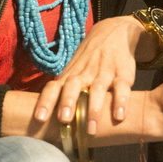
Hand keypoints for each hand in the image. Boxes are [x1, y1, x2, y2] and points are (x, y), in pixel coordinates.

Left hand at [34, 15, 144, 132]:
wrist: (113, 31)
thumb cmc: (90, 60)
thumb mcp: (75, 71)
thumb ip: (65, 92)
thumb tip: (50, 122)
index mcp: (71, 74)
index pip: (54, 86)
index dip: (46, 101)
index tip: (39, 118)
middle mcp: (85, 73)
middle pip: (73, 85)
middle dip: (68, 101)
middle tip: (64, 119)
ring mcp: (104, 72)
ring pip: (97, 89)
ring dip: (94, 109)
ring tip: (91, 129)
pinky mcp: (122, 74)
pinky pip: (121, 88)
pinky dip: (120, 102)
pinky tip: (119, 116)